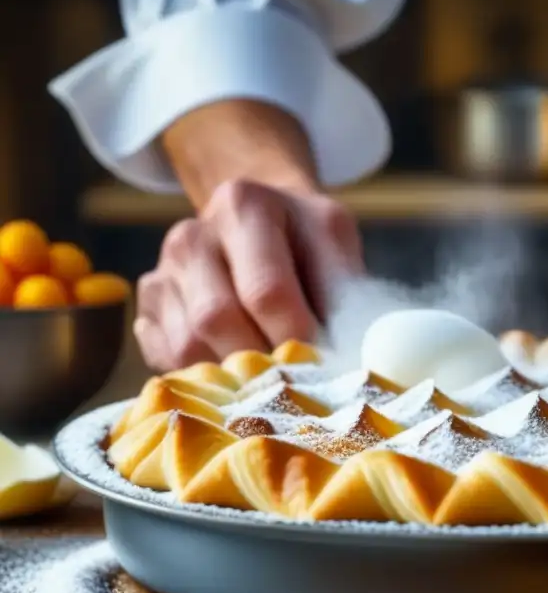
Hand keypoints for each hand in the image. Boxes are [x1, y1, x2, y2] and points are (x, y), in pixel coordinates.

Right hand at [135, 179, 362, 371]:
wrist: (264, 224)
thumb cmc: (307, 241)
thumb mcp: (337, 245)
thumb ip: (344, 291)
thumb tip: (353, 354)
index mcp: (243, 206)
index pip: (266, 290)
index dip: (298, 336)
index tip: (325, 363)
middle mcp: (191, 236)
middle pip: (217, 320)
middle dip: (264, 363)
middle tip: (300, 385)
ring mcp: (162, 274)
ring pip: (188, 346)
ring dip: (235, 377)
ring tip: (276, 384)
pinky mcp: (149, 311)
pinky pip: (169, 360)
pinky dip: (207, 381)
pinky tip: (240, 376)